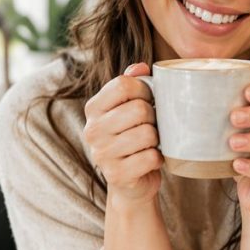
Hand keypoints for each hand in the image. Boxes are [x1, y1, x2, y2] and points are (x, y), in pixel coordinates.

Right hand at [82, 63, 161, 204]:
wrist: (131, 183)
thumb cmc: (133, 139)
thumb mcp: (129, 109)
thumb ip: (132, 84)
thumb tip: (140, 67)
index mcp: (94, 108)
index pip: (123, 84)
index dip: (145, 90)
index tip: (149, 100)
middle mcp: (92, 130)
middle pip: (139, 109)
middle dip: (154, 118)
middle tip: (152, 127)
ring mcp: (101, 154)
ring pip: (147, 134)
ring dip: (157, 140)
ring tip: (150, 144)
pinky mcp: (116, 175)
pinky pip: (150, 157)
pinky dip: (157, 159)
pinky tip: (150, 160)